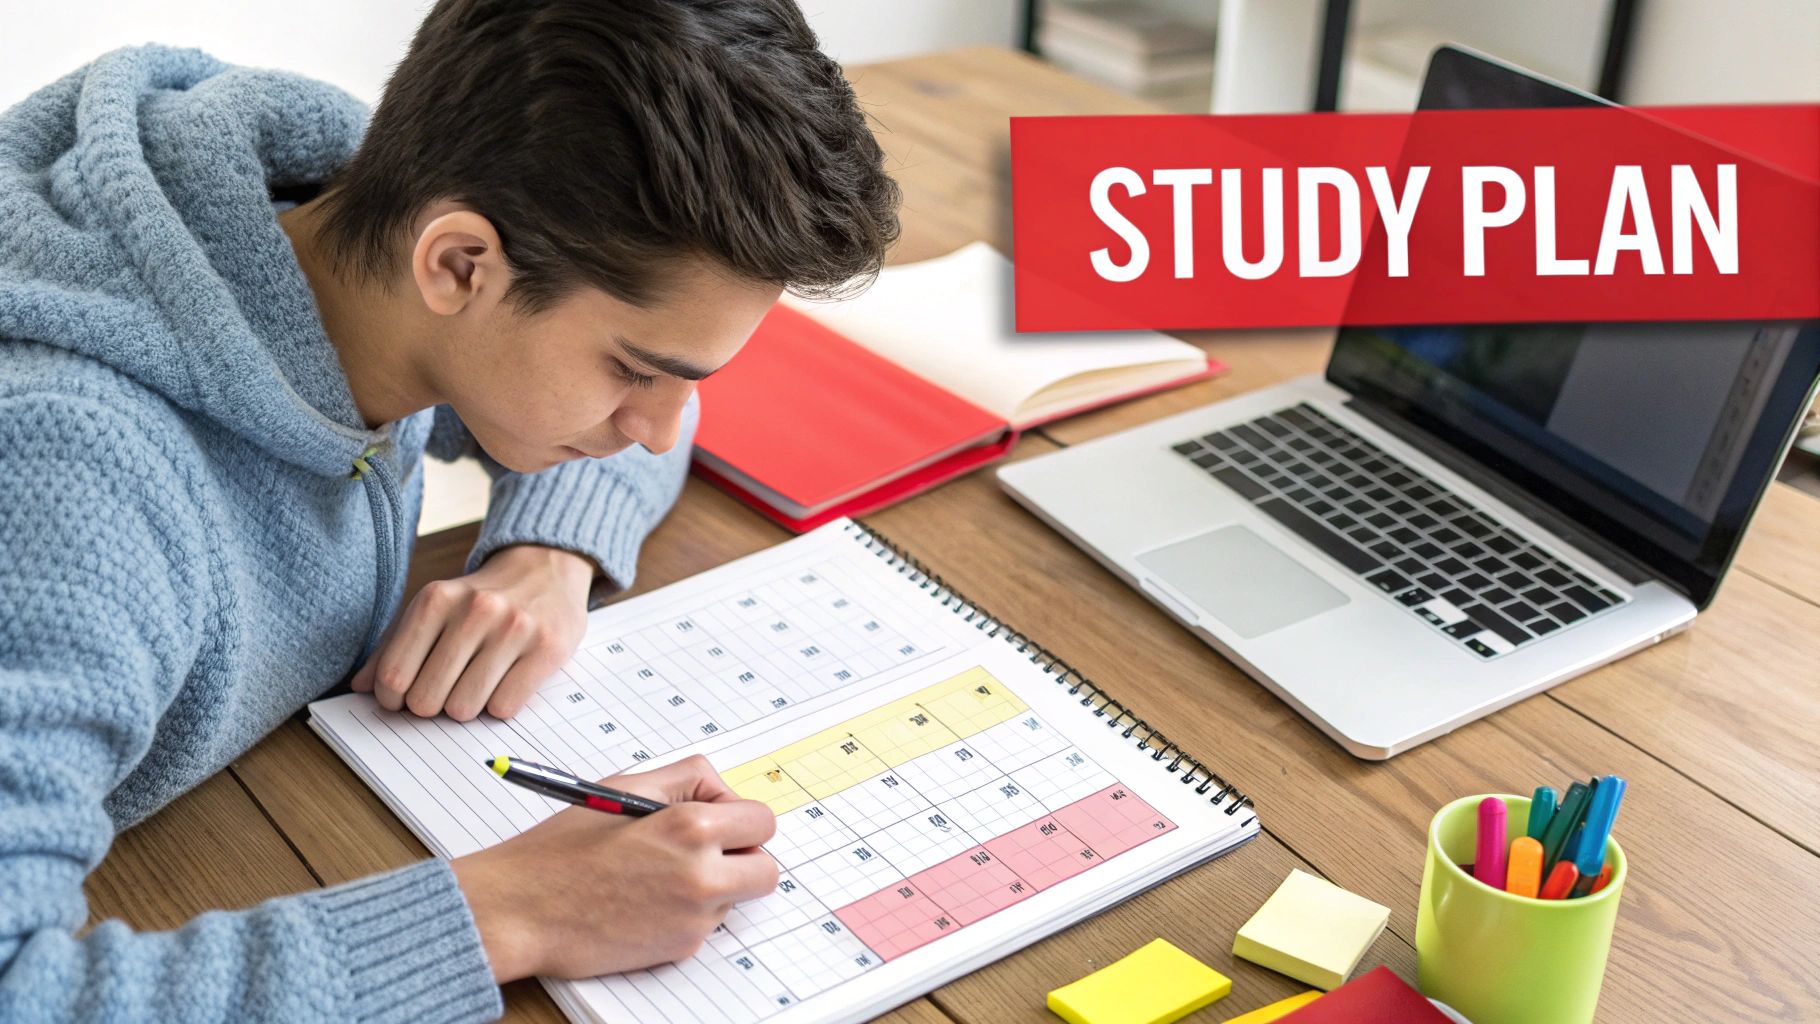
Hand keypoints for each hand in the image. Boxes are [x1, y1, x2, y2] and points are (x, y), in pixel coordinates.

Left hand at [352, 544, 593, 719]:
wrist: (546, 566)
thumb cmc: (483, 597)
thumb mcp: (435, 607)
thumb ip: (394, 645)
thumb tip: (361, 687)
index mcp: (437, 599)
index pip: (393, 676)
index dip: (392, 699)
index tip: (404, 697)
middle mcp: (475, 611)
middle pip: (427, 699)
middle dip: (432, 705)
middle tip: (445, 691)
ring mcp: (515, 629)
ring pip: (465, 708)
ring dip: (467, 707)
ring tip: (476, 685)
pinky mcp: (547, 648)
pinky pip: (504, 707)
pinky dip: (499, 705)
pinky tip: (504, 683)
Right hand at [450, 755, 778, 981]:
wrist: (522, 910)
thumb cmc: (562, 849)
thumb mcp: (623, 788)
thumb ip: (684, 781)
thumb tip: (721, 791)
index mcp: (690, 827)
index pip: (762, 822)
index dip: (742, 819)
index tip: (721, 820)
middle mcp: (701, 875)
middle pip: (766, 870)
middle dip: (744, 858)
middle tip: (708, 851)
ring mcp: (694, 918)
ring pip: (735, 898)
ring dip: (714, 886)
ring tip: (660, 875)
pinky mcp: (680, 949)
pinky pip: (705, 924)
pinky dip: (686, 913)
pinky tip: (645, 901)